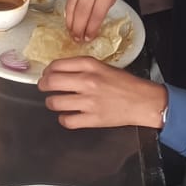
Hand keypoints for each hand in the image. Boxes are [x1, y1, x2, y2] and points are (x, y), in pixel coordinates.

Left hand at [38, 57, 166, 130]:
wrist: (142, 101)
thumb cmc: (124, 82)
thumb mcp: (102, 66)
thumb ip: (81, 67)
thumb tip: (58, 71)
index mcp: (90, 65)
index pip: (56, 65)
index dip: (47, 70)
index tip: (47, 74)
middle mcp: (87, 82)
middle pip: (51, 82)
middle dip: (43, 85)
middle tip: (43, 87)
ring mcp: (89, 102)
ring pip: (55, 102)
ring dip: (51, 102)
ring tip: (55, 102)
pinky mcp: (93, 119)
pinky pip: (67, 120)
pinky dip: (63, 118)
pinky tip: (67, 115)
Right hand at [64, 0, 131, 40]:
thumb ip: (107, 3)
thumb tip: (94, 21)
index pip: (97, 12)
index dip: (91, 28)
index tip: (89, 37)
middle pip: (82, 10)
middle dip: (79, 28)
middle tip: (78, 39)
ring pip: (73, 4)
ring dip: (71, 21)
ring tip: (72, 32)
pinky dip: (68, 9)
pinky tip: (69, 18)